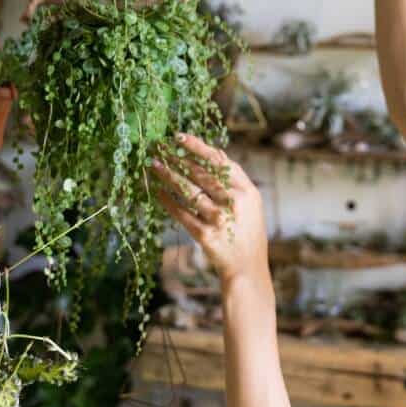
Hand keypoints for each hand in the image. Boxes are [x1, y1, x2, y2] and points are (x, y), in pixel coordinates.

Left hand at [150, 133, 269, 287]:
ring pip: (188, 192)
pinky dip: (168, 201)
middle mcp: (234, 203)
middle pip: (201, 175)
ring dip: (168, 176)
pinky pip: (181, 214)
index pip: (220, 162)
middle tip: (159, 148)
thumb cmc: (248, 231)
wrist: (247, 268)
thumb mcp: (251, 203)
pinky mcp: (205, 236)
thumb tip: (218, 151)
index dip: (198, 148)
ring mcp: (219, 220)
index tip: (179, 137)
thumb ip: (236, 178)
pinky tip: (157, 191)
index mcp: (247, 191)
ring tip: (154, 165)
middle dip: (177, 159)